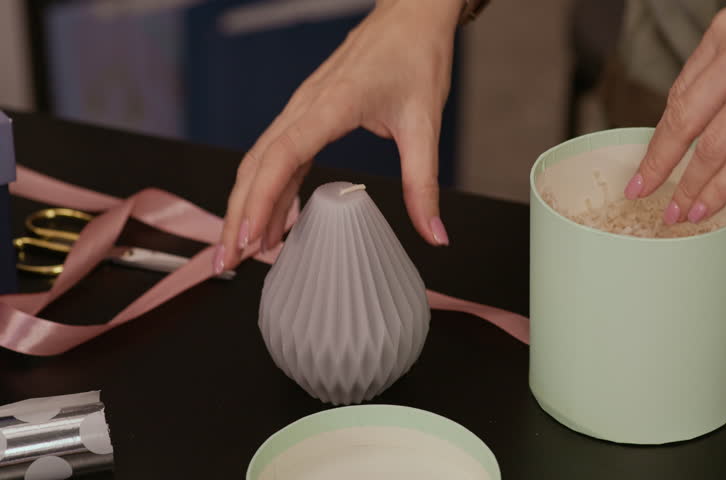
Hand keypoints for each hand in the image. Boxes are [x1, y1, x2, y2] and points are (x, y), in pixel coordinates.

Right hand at [215, 0, 462, 272]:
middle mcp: (306, 105)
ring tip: (244, 249)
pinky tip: (274, 218)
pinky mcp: (308, 112)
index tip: (247, 237)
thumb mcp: (425, 125)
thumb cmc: (415, 57)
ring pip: (261, 160)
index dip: (261, 201)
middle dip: (238, 214)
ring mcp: (302, 107)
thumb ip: (424, 185)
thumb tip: (435, 234)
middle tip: (229, 260)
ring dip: (247, 204)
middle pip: (257, 165)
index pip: (282, 157)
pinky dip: (269, 188)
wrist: (411, 16)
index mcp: (332, 105)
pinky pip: (278, 153)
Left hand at [624, 1, 725, 223]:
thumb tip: (694, 123)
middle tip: (641, 191)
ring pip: (713, 146)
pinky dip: (721, 189)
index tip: (645, 164)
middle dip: (659, 164)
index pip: (680, 95)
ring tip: (676, 210)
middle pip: (685, 120)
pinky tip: (707, 205)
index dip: (659, 137)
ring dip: (689, 186)